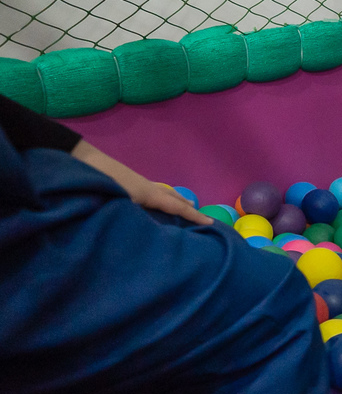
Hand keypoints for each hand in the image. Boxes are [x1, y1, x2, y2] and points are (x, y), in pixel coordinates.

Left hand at [71, 141, 211, 225]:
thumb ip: (137, 219)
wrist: (77, 160)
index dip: (194, 217)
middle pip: (174, 198)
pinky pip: (154, 192)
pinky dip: (163, 198)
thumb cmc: (98, 183)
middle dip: (188, 208)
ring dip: (176, 201)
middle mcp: (148, 187)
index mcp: (149, 194)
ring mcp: (138, 182)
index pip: (177, 207)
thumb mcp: (118, 204)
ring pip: (164, 193)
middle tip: (201, 216)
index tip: (211, 224)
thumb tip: (153, 232)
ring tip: (184, 205)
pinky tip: (155, 201)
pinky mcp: (128, 181)